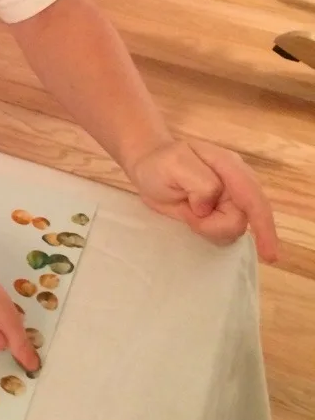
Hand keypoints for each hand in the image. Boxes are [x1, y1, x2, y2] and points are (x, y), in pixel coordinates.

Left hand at [129, 139, 278, 263]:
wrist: (149, 168)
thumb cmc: (160, 163)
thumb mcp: (174, 165)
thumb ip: (199, 183)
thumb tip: (210, 206)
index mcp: (229, 166)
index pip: (253, 198)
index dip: (264, 227)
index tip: (269, 256)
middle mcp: (238, 183)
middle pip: (242, 220)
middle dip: (214, 225)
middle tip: (187, 212)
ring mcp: (233, 199)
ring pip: (233, 230)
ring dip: (207, 227)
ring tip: (187, 210)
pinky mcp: (224, 213)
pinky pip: (224, 232)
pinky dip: (207, 230)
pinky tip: (193, 217)